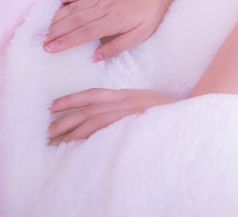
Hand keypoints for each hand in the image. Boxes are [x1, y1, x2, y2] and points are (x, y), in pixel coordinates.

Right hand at [46, 0, 172, 59]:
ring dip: (55, 18)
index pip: (85, 33)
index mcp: (114, 21)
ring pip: (73, 7)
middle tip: (38, 42)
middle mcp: (104, 7)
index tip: (50, 49)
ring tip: (40, 29)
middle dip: (54, 32)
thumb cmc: (150, 13)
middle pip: (74, 21)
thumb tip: (93, 58)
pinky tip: (52, 1)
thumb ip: (117, 47)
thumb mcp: (140, 35)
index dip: (66, 41)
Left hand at [48, 88, 174, 142]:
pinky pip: (105, 127)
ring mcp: (129, 111)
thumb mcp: (147, 107)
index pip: (95, 94)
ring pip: (93, 118)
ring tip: (54, 140)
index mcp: (127, 95)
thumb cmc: (170, 115)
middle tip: (45, 130)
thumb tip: (108, 122)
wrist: (191, 118)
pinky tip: (75, 143)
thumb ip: (128, 110)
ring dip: (71, 130)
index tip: (52, 106)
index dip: (72, 98)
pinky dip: (88, 134)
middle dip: (65, 118)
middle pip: (88, 107)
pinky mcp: (133, 121)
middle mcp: (126, 99)